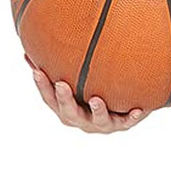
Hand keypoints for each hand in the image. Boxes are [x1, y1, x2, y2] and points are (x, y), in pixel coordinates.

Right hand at [25, 54, 149, 132]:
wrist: (120, 113)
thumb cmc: (90, 93)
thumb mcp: (73, 82)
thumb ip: (56, 66)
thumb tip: (33, 46)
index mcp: (66, 109)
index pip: (49, 99)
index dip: (42, 86)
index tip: (37, 71)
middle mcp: (81, 120)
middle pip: (69, 112)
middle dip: (64, 99)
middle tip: (62, 84)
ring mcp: (101, 124)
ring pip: (98, 120)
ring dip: (97, 110)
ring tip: (96, 99)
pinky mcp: (122, 125)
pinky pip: (127, 122)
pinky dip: (131, 117)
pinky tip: (137, 110)